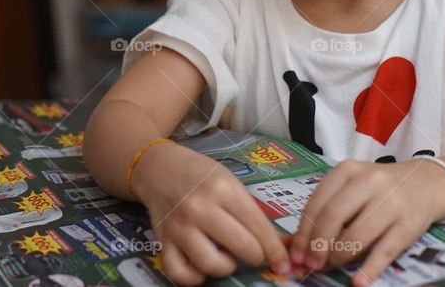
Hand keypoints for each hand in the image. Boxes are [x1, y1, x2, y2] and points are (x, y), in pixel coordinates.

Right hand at [131, 142, 291, 284]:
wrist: (158, 168)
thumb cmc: (200, 174)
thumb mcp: (231, 183)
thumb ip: (255, 214)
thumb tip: (286, 245)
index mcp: (222, 189)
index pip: (258, 227)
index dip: (275, 250)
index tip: (282, 262)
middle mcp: (200, 208)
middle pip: (242, 247)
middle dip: (256, 257)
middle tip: (254, 253)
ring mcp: (179, 227)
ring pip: (211, 264)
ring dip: (227, 267)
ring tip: (228, 257)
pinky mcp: (162, 240)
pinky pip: (179, 273)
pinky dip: (194, 278)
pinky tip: (203, 267)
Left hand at [289, 159, 444, 286]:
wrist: (425, 183)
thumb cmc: (378, 188)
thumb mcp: (351, 186)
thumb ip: (327, 208)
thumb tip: (301, 244)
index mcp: (348, 170)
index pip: (317, 203)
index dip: (304, 231)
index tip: (296, 252)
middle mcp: (369, 181)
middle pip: (333, 217)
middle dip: (318, 245)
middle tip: (311, 263)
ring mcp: (391, 202)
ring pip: (357, 234)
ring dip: (339, 257)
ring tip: (331, 267)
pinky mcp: (409, 224)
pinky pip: (385, 250)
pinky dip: (370, 269)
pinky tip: (358, 281)